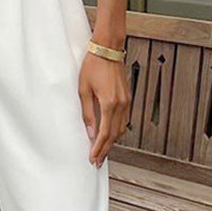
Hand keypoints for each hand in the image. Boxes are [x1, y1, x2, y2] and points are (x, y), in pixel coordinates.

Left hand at [79, 50, 130, 168]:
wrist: (107, 49)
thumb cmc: (93, 66)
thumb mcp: (83, 90)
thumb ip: (88, 114)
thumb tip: (90, 133)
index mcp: (109, 103)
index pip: (104, 133)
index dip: (98, 148)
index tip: (93, 158)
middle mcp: (121, 104)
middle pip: (114, 135)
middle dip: (105, 149)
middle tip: (98, 161)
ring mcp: (126, 101)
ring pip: (121, 129)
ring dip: (112, 142)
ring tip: (102, 151)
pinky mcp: (127, 98)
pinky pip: (124, 120)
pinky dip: (117, 130)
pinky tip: (109, 135)